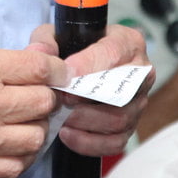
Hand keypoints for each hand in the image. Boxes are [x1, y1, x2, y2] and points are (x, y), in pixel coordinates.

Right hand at [0, 48, 65, 177]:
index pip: (40, 68)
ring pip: (37, 137)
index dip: (56, 70)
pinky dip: (20, 157)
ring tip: (18, 123)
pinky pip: (16, 167)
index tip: (57, 74)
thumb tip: (39, 59)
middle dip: (44, 98)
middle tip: (33, 98)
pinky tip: (8, 146)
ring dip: (34, 128)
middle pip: (44, 102)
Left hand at [29, 23, 153, 156]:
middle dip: (87, 99)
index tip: (67, 76)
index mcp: (128, 43)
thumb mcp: (57, 35)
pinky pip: (116, 142)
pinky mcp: (130, 126)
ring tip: (63, 118)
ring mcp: (138, 102)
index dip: (89, 66)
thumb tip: (38, 53)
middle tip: (62, 99)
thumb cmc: (75, 47)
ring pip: (120, 119)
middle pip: (121, 91)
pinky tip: (69, 134)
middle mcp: (140, 73)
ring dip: (86, 122)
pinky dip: (90, 143)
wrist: (83, 67)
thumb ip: (45, 41)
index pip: (113, 54)